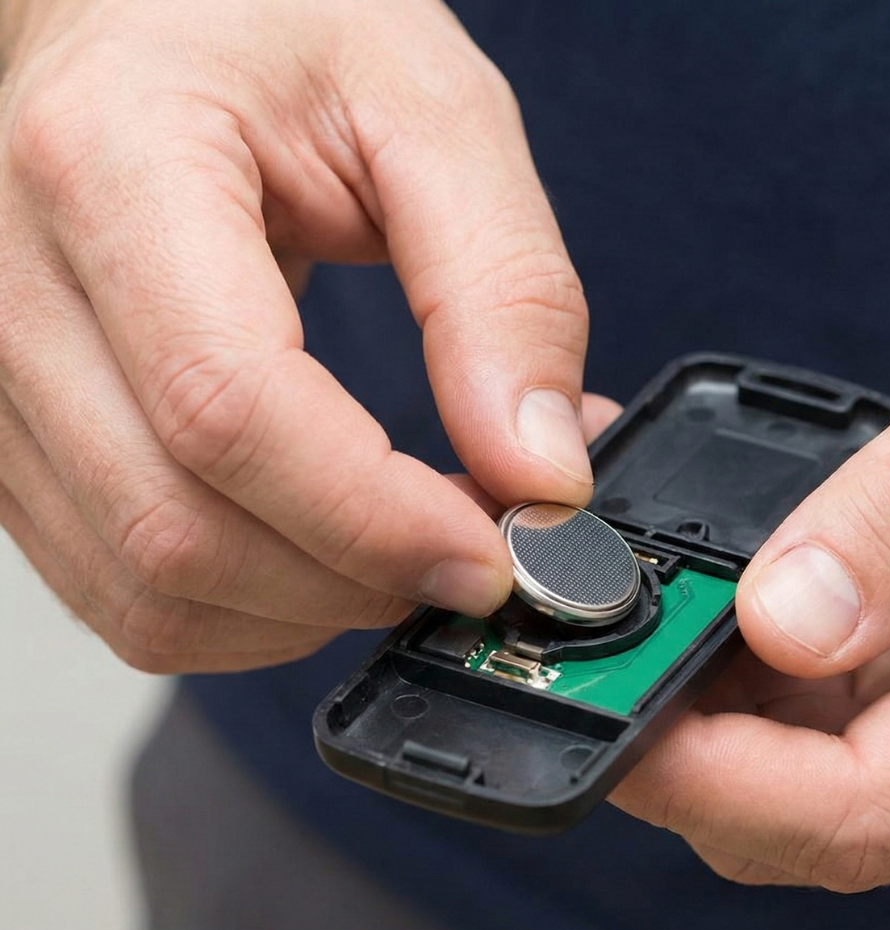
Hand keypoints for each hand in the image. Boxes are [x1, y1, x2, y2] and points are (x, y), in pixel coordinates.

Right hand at [0, 0, 591, 671]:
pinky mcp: (26, 444)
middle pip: (179, 528)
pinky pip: (127, 593)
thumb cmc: (271, 31)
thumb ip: (503, 290)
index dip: (374, 516)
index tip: (492, 550)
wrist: (147, 23)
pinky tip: (324, 555)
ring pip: (147, 591)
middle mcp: (16, 285)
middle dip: (357, 579)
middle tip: (472, 550)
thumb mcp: (429, 116)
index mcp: (110, 165)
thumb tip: (538, 469)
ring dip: (308, 609)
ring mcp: (3, 380)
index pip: (227, 406)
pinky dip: (249, 611)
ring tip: (405, 545)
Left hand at [612, 238, 889, 889]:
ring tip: (620, 586)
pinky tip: (698, 581)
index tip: (583, 703)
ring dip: (693, 692)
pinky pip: (818, 710)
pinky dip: (738, 657)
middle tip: (572, 631)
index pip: (854, 811)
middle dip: (671, 735)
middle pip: (801, 810)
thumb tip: (780, 626)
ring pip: (796, 768)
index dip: (698, 775)